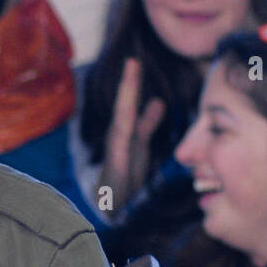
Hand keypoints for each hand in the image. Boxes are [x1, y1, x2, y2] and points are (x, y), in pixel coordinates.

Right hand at [98, 58, 166, 215]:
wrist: (108, 205)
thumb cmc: (124, 176)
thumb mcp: (141, 145)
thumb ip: (148, 123)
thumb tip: (157, 100)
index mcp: (126, 129)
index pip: (131, 102)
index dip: (133, 82)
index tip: (134, 61)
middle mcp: (118, 134)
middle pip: (125, 104)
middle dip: (129, 83)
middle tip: (132, 60)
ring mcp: (116, 146)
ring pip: (122, 116)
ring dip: (126, 96)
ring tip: (130, 74)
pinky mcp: (116, 160)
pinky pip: (121, 137)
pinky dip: (124, 122)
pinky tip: (128, 108)